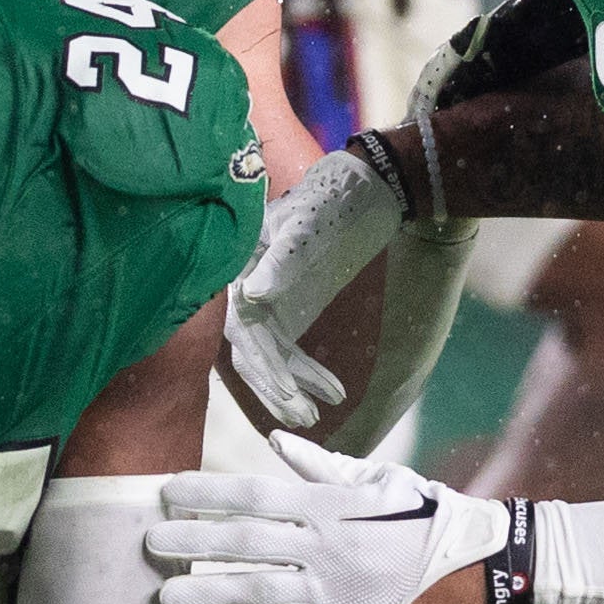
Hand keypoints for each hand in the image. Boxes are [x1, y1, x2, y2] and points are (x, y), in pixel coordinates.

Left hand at [149, 429, 521, 603]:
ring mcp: (336, 589)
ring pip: (261, 590)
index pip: (256, 495)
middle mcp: (326, 547)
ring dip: (210, 592)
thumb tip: (276, 441)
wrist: (488, 562)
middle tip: (146, 542)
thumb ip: (322, 465)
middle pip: (247, 542)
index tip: (165, 490)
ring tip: (163, 597)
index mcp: (331, 507)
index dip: (208, 492)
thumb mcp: (380, 480)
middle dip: (194, 540)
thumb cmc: (433, 516)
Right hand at [222, 139, 400, 428]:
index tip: (283, 390)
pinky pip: (291, 352)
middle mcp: (243, 290)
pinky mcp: (287, 312)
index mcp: (239, 267)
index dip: (258, 362)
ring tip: (317, 415)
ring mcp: (265, 305)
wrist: (364, 188)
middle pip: (250, 352)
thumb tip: (251, 296)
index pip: (240, 327)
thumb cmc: (331, 197)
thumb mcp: (306, 225)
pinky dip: (309, 374)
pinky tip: (333, 392)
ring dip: (292, 388)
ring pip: (270, 358)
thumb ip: (279, 261)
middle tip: (303, 416)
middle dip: (275, 386)